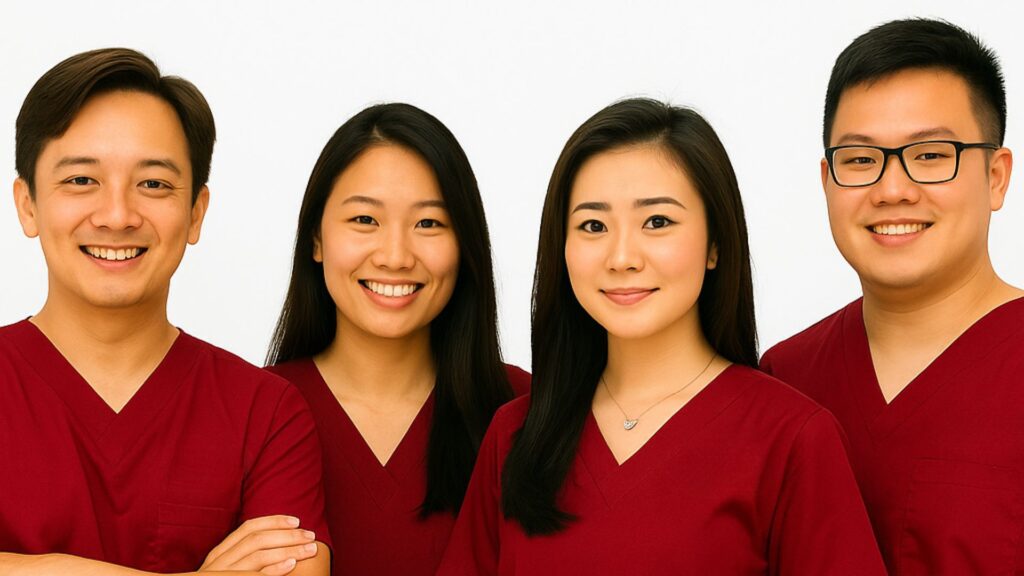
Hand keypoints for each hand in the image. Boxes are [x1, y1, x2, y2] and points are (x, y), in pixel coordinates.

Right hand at [200, 515, 319, 575]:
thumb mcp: (225, 570)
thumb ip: (242, 556)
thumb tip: (276, 541)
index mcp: (219, 554)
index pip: (247, 528)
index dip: (273, 521)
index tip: (296, 520)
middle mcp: (218, 562)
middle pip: (257, 539)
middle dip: (288, 535)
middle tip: (311, 535)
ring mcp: (222, 574)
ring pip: (258, 555)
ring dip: (288, 549)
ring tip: (310, 549)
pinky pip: (253, 575)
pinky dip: (274, 568)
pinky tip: (291, 564)